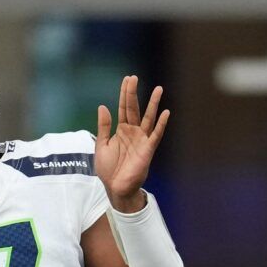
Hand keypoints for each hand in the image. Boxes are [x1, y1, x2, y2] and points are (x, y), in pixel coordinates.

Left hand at [94, 75, 168, 212]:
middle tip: (134, 78)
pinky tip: (165, 112)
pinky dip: (161, 124)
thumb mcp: (102, 145)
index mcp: (121, 130)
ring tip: (158, 89)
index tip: (127, 79)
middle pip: (134, 108)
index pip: (123, 108)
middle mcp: (133, 132)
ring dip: (153, 104)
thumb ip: (104, 126)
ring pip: (148, 118)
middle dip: (133, 93)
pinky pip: (156, 135)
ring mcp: (142, 140)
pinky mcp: (148, 150)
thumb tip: (103, 106)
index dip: (125, 93)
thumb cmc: (109, 169)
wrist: (115, 188)